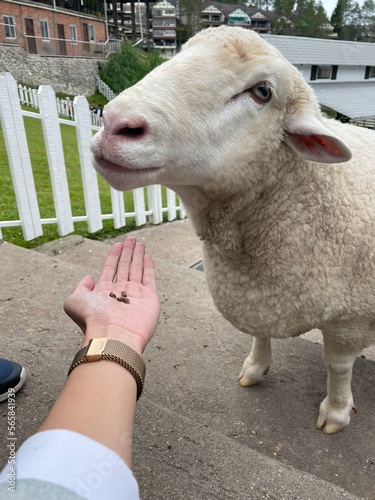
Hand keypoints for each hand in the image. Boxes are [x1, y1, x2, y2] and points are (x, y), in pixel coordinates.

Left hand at [64, 237, 159, 353]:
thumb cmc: (94, 320)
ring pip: (137, 269)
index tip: (117, 245)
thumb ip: (79, 288)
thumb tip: (88, 278)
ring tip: (139, 243)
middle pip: (124, 267)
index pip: (110, 269)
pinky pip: (150, 278)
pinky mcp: (149, 298)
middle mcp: (121, 294)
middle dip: (127, 252)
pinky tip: (147, 256)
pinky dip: (149, 267)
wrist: (114, 335)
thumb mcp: (74, 301)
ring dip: (137, 255)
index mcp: (104, 293)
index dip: (113, 256)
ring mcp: (136, 295)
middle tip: (130, 239)